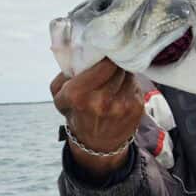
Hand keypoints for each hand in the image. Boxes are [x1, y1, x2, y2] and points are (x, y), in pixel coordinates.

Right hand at [50, 59, 142, 178]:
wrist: (97, 144)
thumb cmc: (77, 114)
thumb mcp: (59, 95)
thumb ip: (66, 72)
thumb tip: (80, 51)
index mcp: (78, 95)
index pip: (102, 64)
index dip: (105, 56)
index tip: (104, 52)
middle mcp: (101, 101)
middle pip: (116, 67)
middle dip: (113, 62)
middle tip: (110, 61)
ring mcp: (121, 105)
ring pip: (127, 74)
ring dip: (122, 72)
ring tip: (114, 77)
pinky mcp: (137, 108)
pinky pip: (136, 84)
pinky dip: (129, 83)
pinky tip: (122, 89)